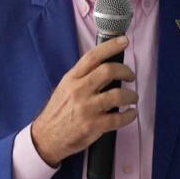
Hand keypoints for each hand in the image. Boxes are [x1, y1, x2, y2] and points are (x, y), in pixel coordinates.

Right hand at [31, 36, 137, 165]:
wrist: (46, 138)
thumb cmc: (58, 112)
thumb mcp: (64, 88)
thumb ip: (82, 77)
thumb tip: (106, 67)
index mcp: (72, 78)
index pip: (92, 57)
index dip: (110, 46)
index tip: (124, 41)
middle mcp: (79, 90)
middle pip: (108, 71)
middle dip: (126, 71)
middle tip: (131, 76)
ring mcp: (87, 108)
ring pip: (118, 95)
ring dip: (131, 95)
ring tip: (133, 97)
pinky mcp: (93, 126)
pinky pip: (119, 118)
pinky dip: (129, 115)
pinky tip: (131, 113)